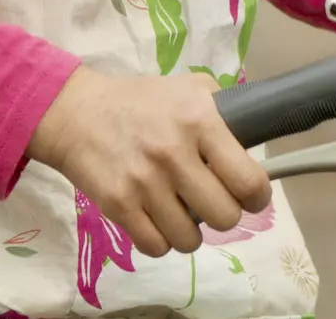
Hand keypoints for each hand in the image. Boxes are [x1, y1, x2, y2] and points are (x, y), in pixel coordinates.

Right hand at [27, 68, 269, 256]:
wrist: (77, 113)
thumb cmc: (142, 100)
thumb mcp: (191, 87)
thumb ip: (225, 111)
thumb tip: (253, 139)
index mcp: (201, 120)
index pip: (248, 180)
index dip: (258, 197)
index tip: (252, 197)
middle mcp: (175, 153)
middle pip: (224, 216)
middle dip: (225, 214)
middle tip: (215, 203)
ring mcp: (145, 183)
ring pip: (189, 239)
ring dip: (191, 232)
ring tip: (183, 212)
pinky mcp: (118, 205)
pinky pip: (156, 247)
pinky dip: (161, 240)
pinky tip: (158, 220)